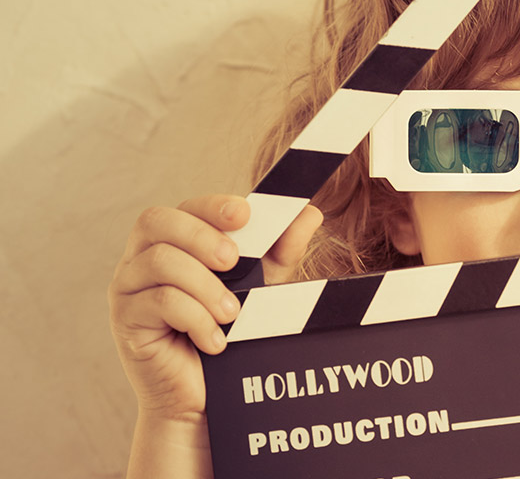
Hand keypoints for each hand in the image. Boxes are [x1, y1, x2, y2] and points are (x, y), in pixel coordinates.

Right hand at [108, 194, 322, 421]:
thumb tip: (308, 213)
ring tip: (231, 313)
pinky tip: (215, 341)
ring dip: (204, 285)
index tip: (244, 215)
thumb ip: (280, 251)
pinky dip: (194, 318)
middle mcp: (141, 259)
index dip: (211, 206)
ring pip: (159, 261)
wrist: (205, 399)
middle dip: (200, 235)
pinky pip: (157, 302)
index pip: (183, 207)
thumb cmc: (229, 336)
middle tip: (234, 261)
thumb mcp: (263, 288)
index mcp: (172, 242)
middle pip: (156, 220)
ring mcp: (127, 288)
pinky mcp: (125, 321)